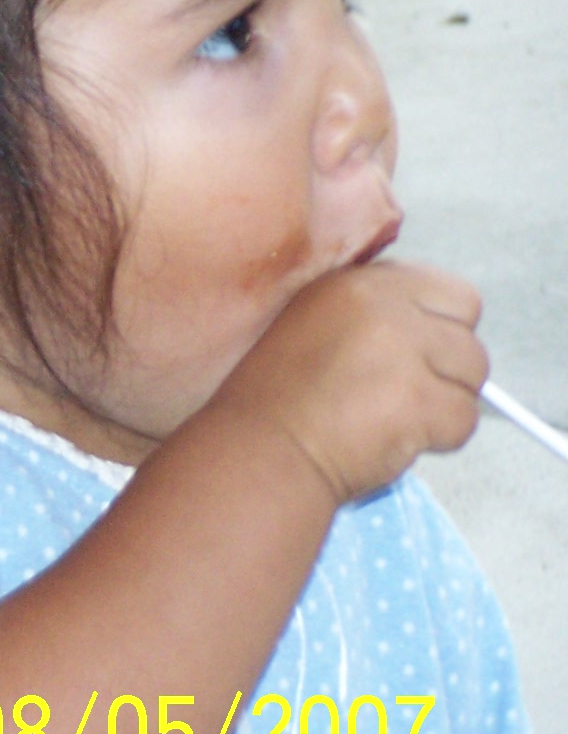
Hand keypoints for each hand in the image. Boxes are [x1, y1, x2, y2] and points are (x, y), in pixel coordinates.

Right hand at [214, 260, 485, 504]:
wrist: (260, 450)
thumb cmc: (280, 401)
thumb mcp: (318, 324)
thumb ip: (377, 313)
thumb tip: (437, 327)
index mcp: (357, 283)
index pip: (454, 294)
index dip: (440, 331)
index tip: (412, 357)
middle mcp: (382, 306)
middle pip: (470, 338)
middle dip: (447, 371)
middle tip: (402, 393)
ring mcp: (402, 350)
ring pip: (472, 379)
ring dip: (443, 405)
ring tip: (392, 417)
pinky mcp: (417, 398)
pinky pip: (464, 421)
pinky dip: (438, 439)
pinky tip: (393, 438)